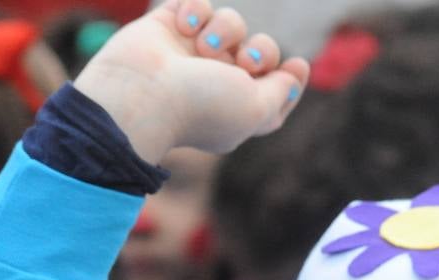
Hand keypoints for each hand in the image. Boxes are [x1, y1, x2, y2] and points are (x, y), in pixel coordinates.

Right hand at [73, 0, 308, 162]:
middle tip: (246, 62)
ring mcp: (192, 54)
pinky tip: (183, 27)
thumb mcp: (257, 109)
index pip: (274, 91)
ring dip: (225, 29)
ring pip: (231, 22)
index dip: (290, 78)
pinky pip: (197, 4)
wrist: (141, 91)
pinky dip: (195, 10)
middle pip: (260, 52)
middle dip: (261, 51)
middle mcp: (218, 82)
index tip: (297, 66)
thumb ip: (280, 92)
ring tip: (203, 47)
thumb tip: (292, 77)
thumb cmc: (201, 105)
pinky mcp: (169, 28)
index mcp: (239, 109)